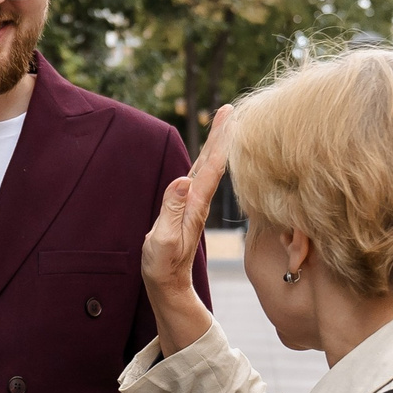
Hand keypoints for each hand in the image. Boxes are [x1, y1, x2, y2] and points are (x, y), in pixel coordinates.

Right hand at [142, 106, 231, 356]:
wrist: (168, 284)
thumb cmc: (162, 265)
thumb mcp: (164, 240)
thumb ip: (172, 211)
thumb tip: (184, 181)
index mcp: (195, 204)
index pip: (211, 166)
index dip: (221, 140)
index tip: (229, 116)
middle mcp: (198, 202)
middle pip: (213, 162)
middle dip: (222, 135)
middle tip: (229, 109)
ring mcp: (194, 205)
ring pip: (208, 168)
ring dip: (216, 145)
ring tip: (224, 123)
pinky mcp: (187, 209)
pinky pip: (200, 178)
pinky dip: (207, 160)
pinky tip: (209, 155)